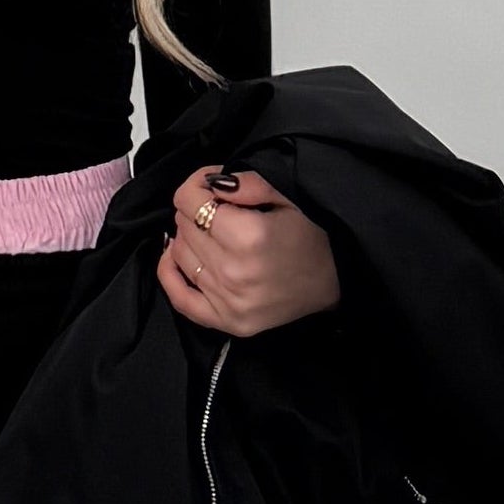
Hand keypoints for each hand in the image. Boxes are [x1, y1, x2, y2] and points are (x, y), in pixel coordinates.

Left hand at [157, 165, 340, 338]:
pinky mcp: (225, 322)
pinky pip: (179, 298)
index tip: (210, 184)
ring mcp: (226, 301)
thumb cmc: (312, 237)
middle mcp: (232, 271)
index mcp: (249, 236)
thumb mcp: (288, 197)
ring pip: (179, 255)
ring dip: (187, 236)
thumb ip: (248, 184)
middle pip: (184, 226)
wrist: (333, 283)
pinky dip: (170, 272)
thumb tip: (212, 182)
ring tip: (208, 231)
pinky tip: (177, 255)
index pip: (190, 201)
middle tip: (216, 207)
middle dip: (195, 208)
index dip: (195, 184)